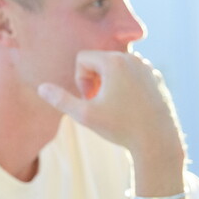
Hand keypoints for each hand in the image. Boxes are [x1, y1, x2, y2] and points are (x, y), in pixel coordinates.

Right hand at [37, 51, 184, 160]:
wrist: (158, 141)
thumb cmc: (120, 127)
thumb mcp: (84, 115)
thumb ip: (61, 100)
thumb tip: (41, 87)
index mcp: (113, 62)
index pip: (82, 58)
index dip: (79, 79)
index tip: (88, 99)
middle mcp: (132, 58)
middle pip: (99, 60)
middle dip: (94, 80)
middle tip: (99, 103)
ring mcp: (147, 67)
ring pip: (117, 68)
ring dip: (110, 83)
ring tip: (113, 105)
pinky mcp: (157, 78)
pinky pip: (133, 74)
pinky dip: (126, 86)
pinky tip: (129, 107)